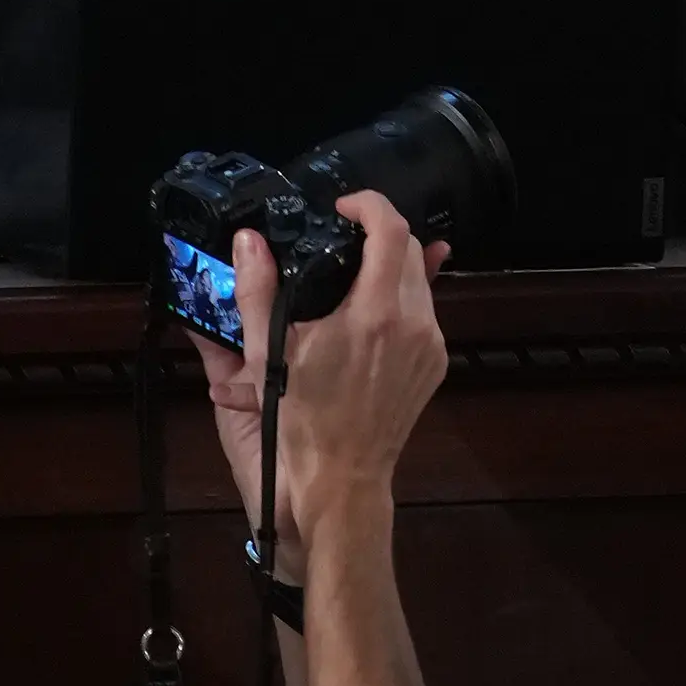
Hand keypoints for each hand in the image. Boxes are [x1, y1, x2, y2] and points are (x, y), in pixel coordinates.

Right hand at [191, 196, 450, 569]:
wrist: (339, 479)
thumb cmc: (298, 420)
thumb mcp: (269, 354)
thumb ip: (258, 290)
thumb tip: (248, 240)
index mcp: (376, 313)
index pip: (391, 230)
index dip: (370, 206)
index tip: (343, 207)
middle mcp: (415, 322)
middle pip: (410, 250)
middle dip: (378, 235)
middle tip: (341, 239)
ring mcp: (431, 344)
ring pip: (420, 281)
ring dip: (390, 269)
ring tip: (350, 277)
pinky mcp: (436, 362)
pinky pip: (424, 313)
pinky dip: (400, 302)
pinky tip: (370, 313)